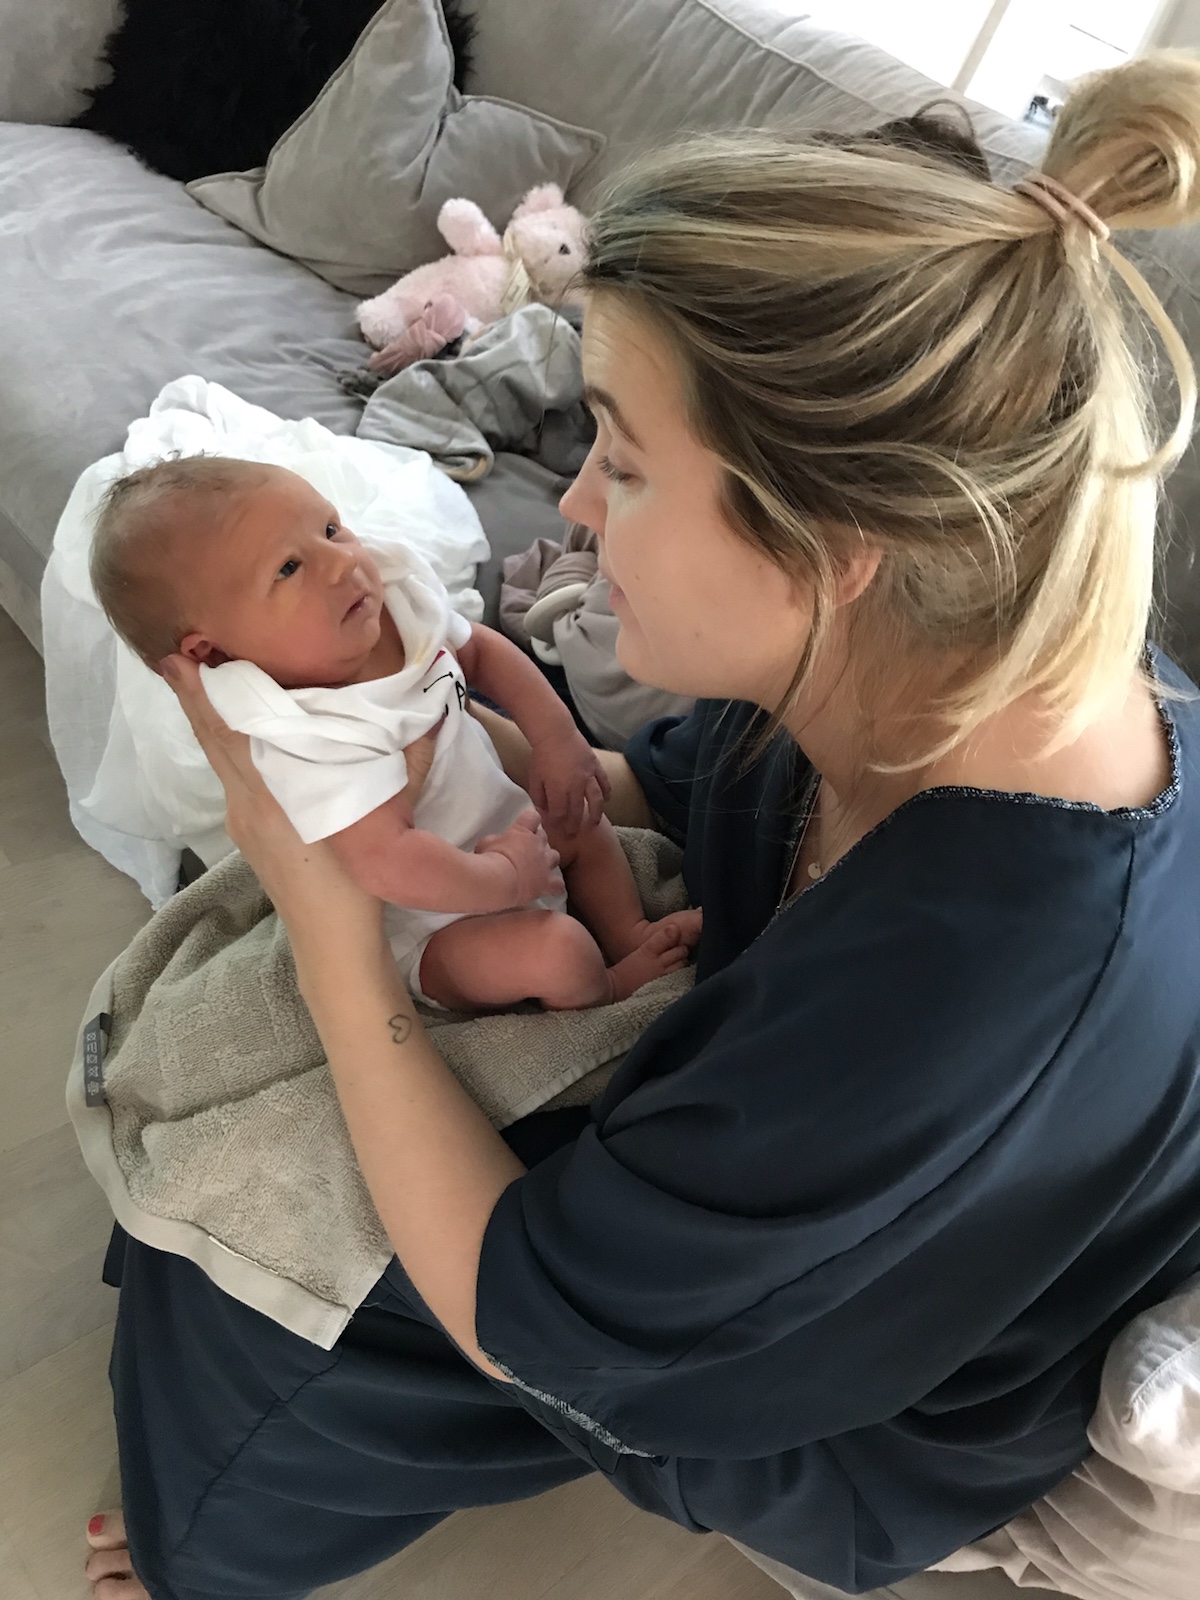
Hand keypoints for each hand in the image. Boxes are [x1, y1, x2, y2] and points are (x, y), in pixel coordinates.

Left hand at [157, 656, 437, 949]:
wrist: (333, 945)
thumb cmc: (358, 887)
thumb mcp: (385, 824)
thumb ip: (405, 769)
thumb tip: (428, 719)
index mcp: (271, 798)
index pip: (227, 735)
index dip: (203, 697)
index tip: (182, 659)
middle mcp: (245, 805)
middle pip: (213, 740)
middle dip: (195, 698)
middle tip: (179, 655)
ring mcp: (241, 821)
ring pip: (221, 758)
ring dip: (211, 721)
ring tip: (204, 680)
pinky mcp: (247, 833)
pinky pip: (232, 777)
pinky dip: (229, 746)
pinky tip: (242, 732)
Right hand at [474, 809, 564, 904]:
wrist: (499, 881)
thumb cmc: (489, 859)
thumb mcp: (485, 843)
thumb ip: (493, 840)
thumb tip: (495, 842)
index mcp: (523, 831)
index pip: (532, 817)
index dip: (529, 820)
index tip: (525, 825)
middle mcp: (538, 844)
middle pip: (544, 836)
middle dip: (537, 841)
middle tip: (526, 850)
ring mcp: (544, 864)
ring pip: (555, 857)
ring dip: (548, 860)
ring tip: (539, 867)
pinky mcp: (547, 883)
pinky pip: (558, 884)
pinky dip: (555, 885)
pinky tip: (549, 888)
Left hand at [527, 730, 611, 838]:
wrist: (555, 733)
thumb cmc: (541, 756)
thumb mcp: (534, 779)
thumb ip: (539, 798)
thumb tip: (544, 812)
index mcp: (558, 790)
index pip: (559, 814)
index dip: (558, 824)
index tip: (556, 829)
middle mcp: (575, 786)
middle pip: (577, 811)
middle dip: (575, 825)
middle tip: (574, 834)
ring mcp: (588, 776)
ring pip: (595, 800)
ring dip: (596, 814)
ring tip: (595, 823)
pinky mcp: (595, 766)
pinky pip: (604, 782)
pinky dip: (607, 792)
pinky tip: (607, 799)